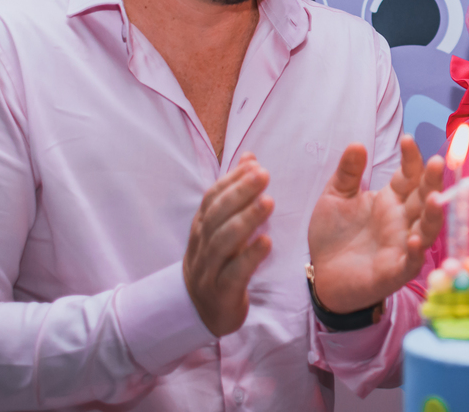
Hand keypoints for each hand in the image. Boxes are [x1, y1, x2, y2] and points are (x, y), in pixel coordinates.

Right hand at [183, 152, 274, 336]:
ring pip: (223, 242)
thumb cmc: (218, 262)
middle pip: (217, 215)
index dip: (231, 180)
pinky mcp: (221, 292)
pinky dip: (249, 257)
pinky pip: (233, 273)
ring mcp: (208, 269)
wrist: (200, 311)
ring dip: (246, 220)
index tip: (254, 164)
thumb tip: (250, 157)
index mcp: (203, 227)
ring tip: (269, 202)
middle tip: (264, 175)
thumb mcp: (222, 227)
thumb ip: (235, 193)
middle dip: (239, 193)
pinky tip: (267, 243)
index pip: (212, 198)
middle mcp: (202, 245)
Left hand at [307, 135, 444, 313]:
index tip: (407, 139)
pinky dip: (416, 252)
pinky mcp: (395, 271)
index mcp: (391, 199)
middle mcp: (402, 220)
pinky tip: (413, 241)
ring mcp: (402, 245)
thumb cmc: (333, 235)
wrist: (321, 275)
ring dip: (434, 215)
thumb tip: (356, 144)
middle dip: (433, 180)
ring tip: (434, 198)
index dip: (411, 158)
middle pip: (425, 197)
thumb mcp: (335, 198)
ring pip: (427, 228)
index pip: (409, 175)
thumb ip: (347, 173)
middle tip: (437, 161)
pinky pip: (412, 262)